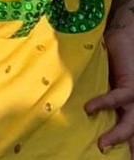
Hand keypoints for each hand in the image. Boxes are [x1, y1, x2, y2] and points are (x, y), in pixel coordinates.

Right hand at [86, 25, 133, 152]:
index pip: (122, 123)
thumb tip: (56, 86)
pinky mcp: (132, 85)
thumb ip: (87, 82)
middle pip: (130, 128)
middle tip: (101, 151)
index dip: (115, 136)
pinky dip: (104, 104)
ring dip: (118, 135)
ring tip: (101, 144)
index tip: (99, 147)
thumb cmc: (112, 50)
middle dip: (119, 142)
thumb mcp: (100, 72)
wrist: (126, 33)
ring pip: (131, 123)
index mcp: (124, 101)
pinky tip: (89, 108)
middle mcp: (131, 102)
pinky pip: (118, 99)